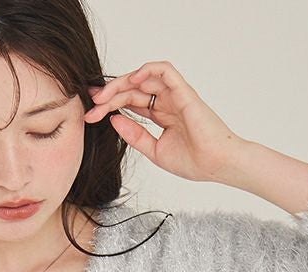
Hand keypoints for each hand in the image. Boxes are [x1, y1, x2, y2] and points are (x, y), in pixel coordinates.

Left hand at [84, 61, 247, 182]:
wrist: (216, 165)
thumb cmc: (194, 161)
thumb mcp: (154, 151)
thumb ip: (135, 135)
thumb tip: (114, 120)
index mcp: (161, 115)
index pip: (131, 102)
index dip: (109, 104)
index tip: (91, 114)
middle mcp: (167, 102)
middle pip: (133, 89)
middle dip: (109, 94)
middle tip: (92, 104)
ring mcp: (175, 96)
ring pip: (144, 78)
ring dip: (121, 83)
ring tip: (104, 95)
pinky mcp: (184, 92)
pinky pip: (165, 71)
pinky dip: (148, 69)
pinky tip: (132, 80)